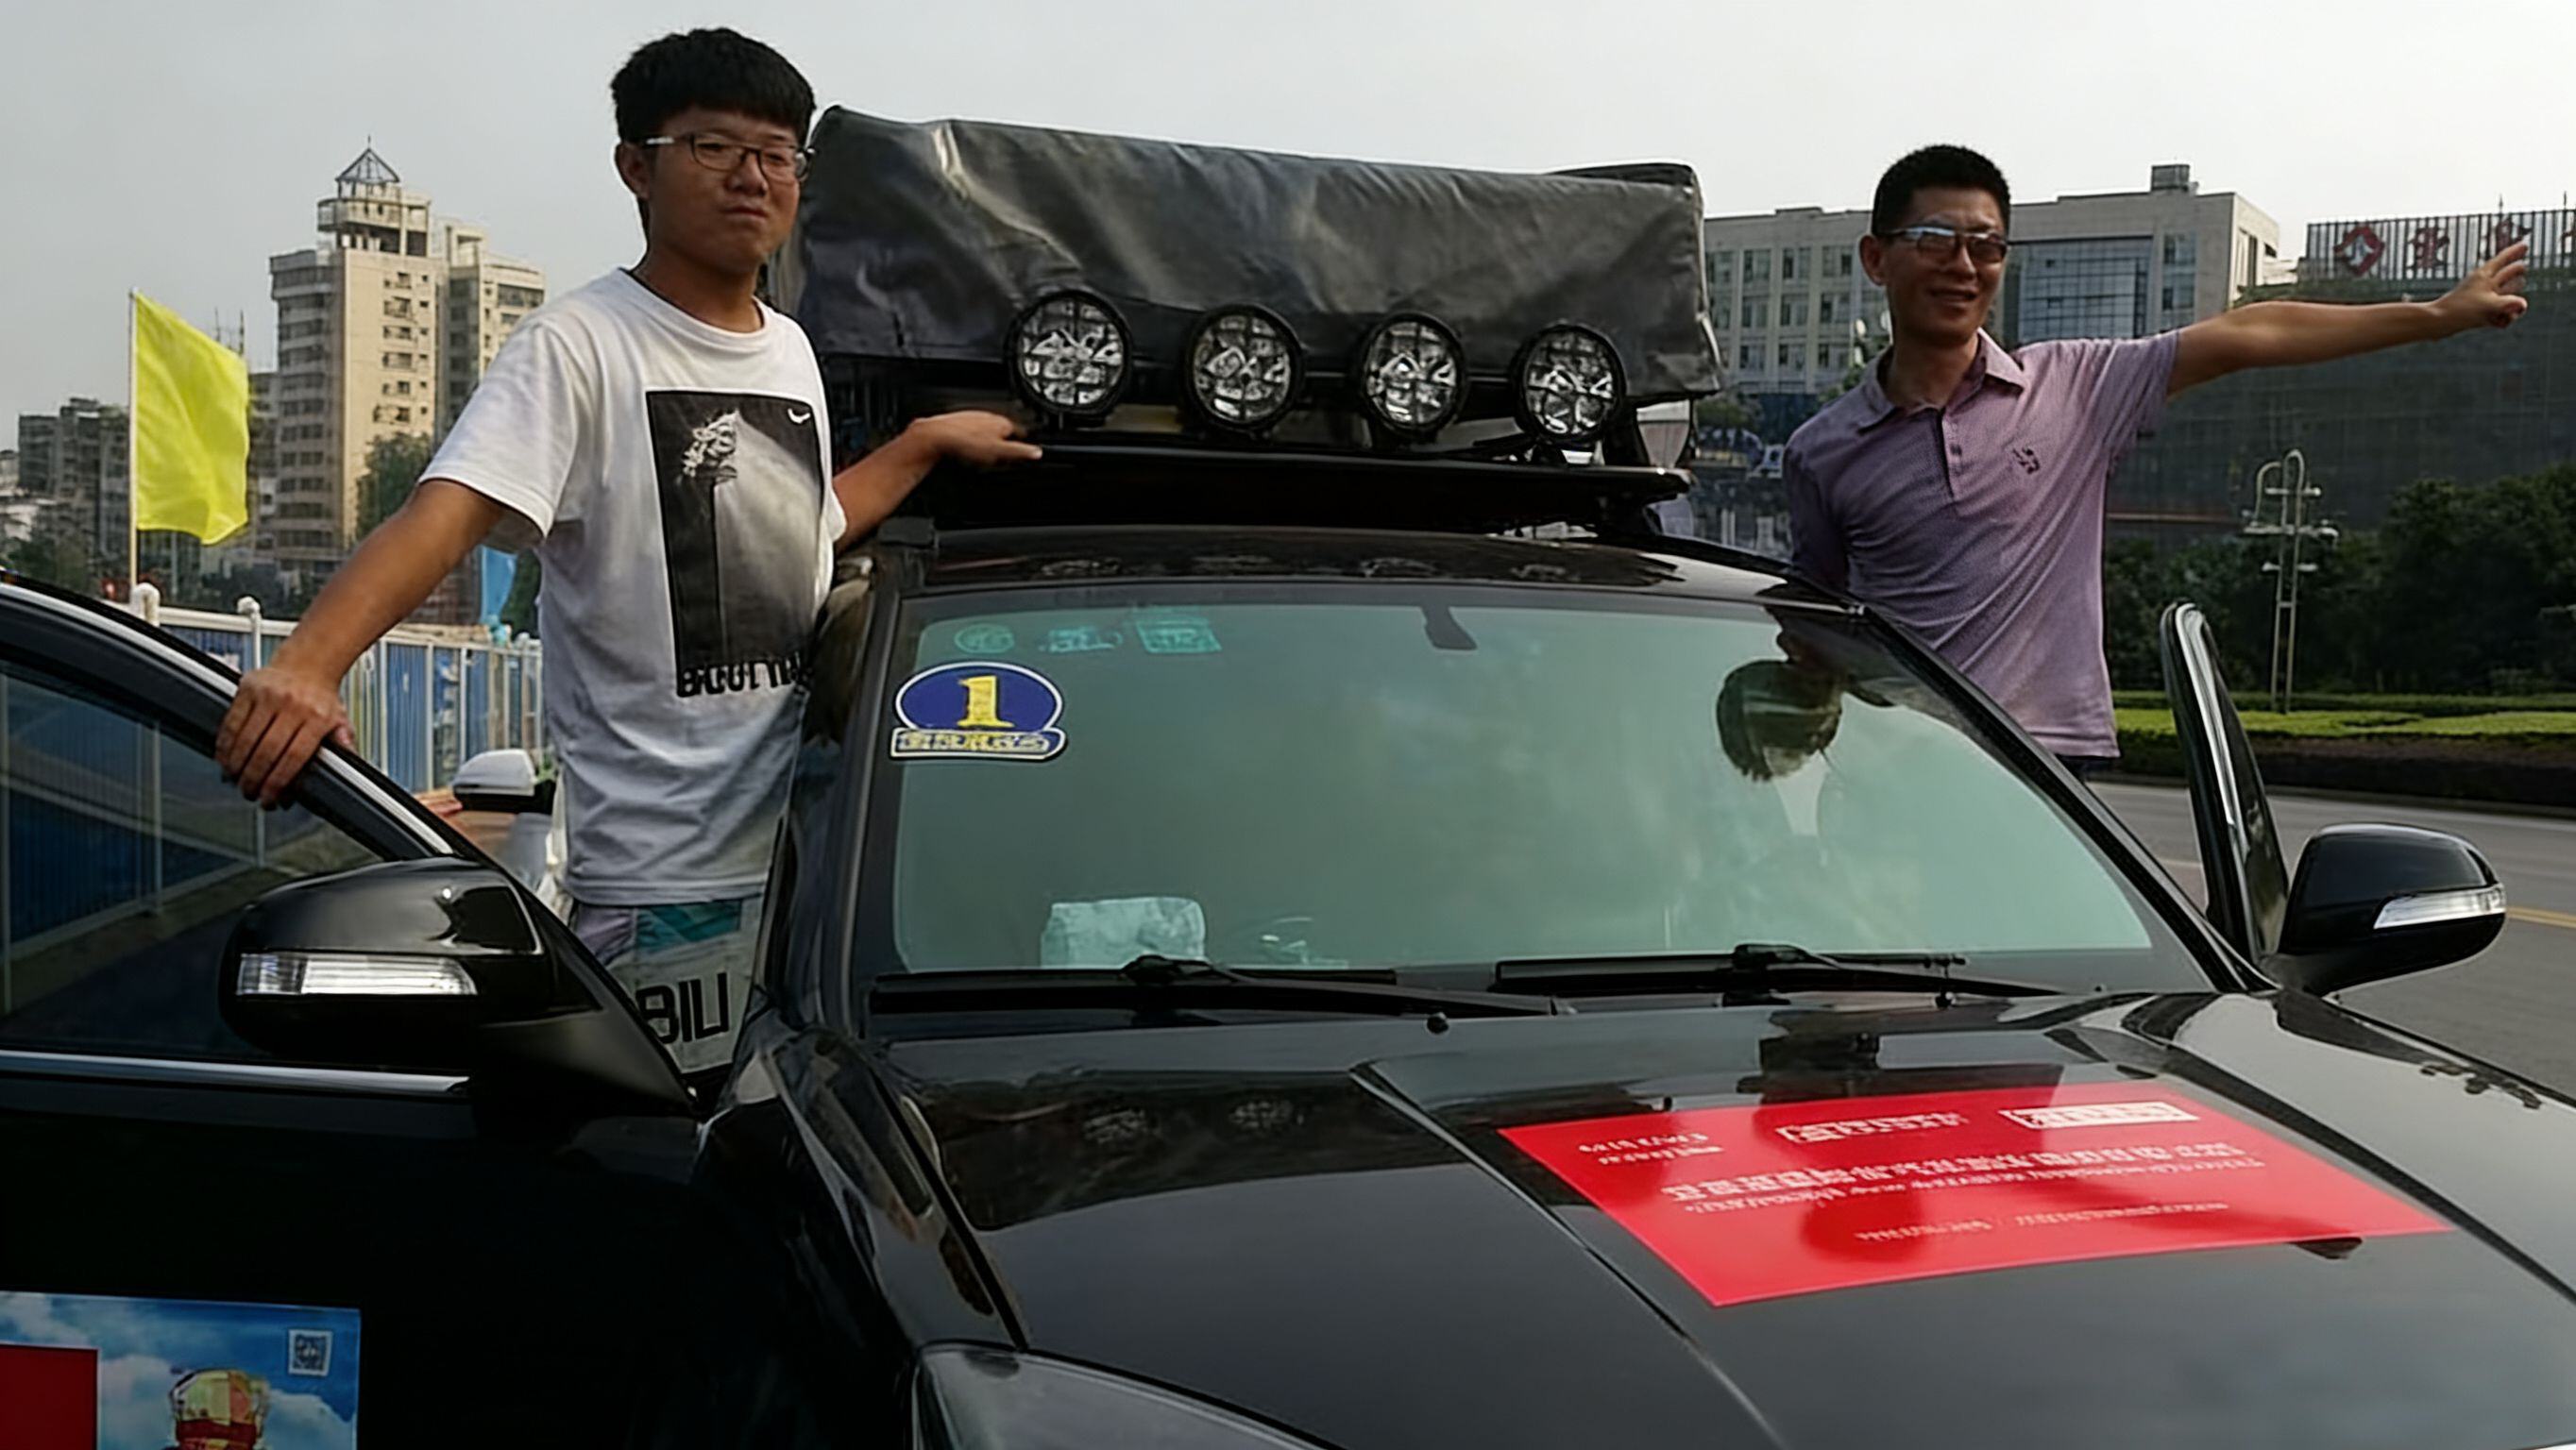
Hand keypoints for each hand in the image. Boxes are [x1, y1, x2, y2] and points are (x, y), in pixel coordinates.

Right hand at [217, 664, 355, 806]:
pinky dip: (225, 745)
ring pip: (245, 739)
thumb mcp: (340, 721)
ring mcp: (269, 696)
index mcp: (317, 717)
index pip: (294, 757)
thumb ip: (342, 745)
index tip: (270, 799)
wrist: (308, 663)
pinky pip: (231, 722)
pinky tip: (225, 759)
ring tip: (235, 780)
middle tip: (250, 793)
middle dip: (254, 779)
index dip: (278, 783)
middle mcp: (293, 706)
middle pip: (267, 751)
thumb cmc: (321, 698)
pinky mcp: (248, 689)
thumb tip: (349, 768)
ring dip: (237, 765)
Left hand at [906, 410, 1042, 467]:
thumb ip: (1019, 452)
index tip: (1023, 455)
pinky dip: (973, 440)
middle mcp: (989, 416)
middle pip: (1004, 431)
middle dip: (1005, 443)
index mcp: (1003, 422)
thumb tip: (1037, 452)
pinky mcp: (960, 422)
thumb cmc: (965, 443)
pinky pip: (972, 432)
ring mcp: (973, 418)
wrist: (936, 436)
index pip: (1021, 432)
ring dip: (989, 441)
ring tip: (983, 455)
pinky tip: (967, 449)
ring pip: (988, 430)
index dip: (1023, 445)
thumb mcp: (998, 452)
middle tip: (1002, 458)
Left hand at [2438, 241, 2529, 332]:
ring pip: (2502, 296)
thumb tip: (2523, 305)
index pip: (2503, 260)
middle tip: (2522, 266)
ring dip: (2511, 299)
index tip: (2525, 244)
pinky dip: (2500, 318)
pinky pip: (2495, 313)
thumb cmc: (2461, 310)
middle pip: (2504, 275)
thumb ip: (2510, 304)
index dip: (2514, 252)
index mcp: (2484, 277)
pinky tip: (2500, 323)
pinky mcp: (2476, 313)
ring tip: (2519, 292)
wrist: (2436, 322)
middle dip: (2514, 272)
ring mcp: (2479, 299)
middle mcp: (2482, 286)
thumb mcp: (2489, 305)